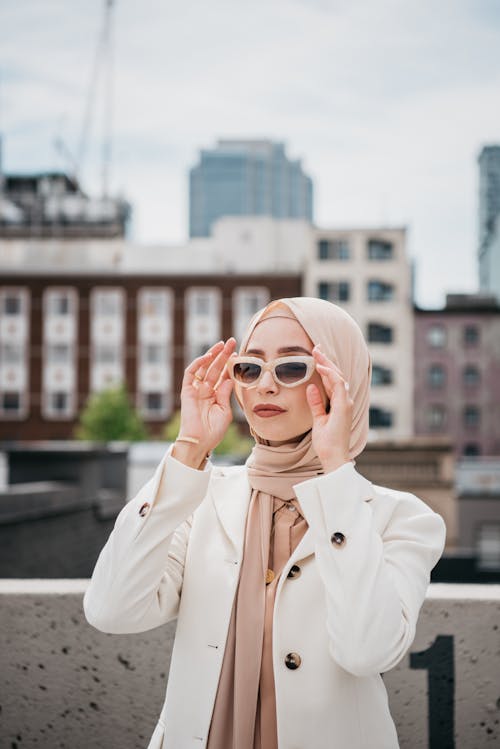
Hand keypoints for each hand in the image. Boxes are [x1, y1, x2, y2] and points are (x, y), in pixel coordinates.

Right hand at [175, 339, 235, 463]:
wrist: (200, 442)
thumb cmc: (213, 431)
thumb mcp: (225, 411)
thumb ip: (226, 394)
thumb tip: (230, 378)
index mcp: (216, 395)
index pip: (223, 375)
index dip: (230, 365)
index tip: (238, 354)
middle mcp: (206, 390)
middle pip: (215, 368)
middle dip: (223, 354)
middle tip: (232, 341)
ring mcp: (196, 390)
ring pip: (204, 368)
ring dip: (212, 355)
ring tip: (221, 344)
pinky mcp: (186, 392)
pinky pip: (190, 374)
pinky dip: (197, 364)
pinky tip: (207, 357)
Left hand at [306, 345, 353, 472]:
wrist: (333, 456)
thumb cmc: (327, 442)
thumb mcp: (318, 419)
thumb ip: (316, 403)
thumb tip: (310, 388)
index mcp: (339, 403)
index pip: (332, 380)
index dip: (324, 366)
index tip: (315, 355)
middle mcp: (345, 401)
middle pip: (336, 375)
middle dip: (326, 360)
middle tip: (316, 347)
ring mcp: (346, 403)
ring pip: (338, 376)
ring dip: (327, 363)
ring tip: (317, 352)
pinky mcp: (344, 406)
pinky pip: (338, 385)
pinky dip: (329, 374)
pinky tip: (320, 366)